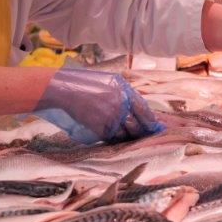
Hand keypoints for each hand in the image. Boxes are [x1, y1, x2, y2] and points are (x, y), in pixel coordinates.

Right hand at [34, 67, 164, 144]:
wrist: (65, 90)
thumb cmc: (87, 84)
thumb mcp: (110, 81)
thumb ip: (125, 93)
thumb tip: (138, 108)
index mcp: (124, 90)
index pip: (145, 109)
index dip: (151, 120)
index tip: (156, 126)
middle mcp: (119, 105)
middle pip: (138, 125)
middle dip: (143, 132)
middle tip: (146, 135)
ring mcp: (109, 118)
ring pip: (126, 134)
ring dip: (128, 137)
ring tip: (128, 136)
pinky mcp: (99, 128)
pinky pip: (112, 138)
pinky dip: (114, 139)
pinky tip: (114, 136)